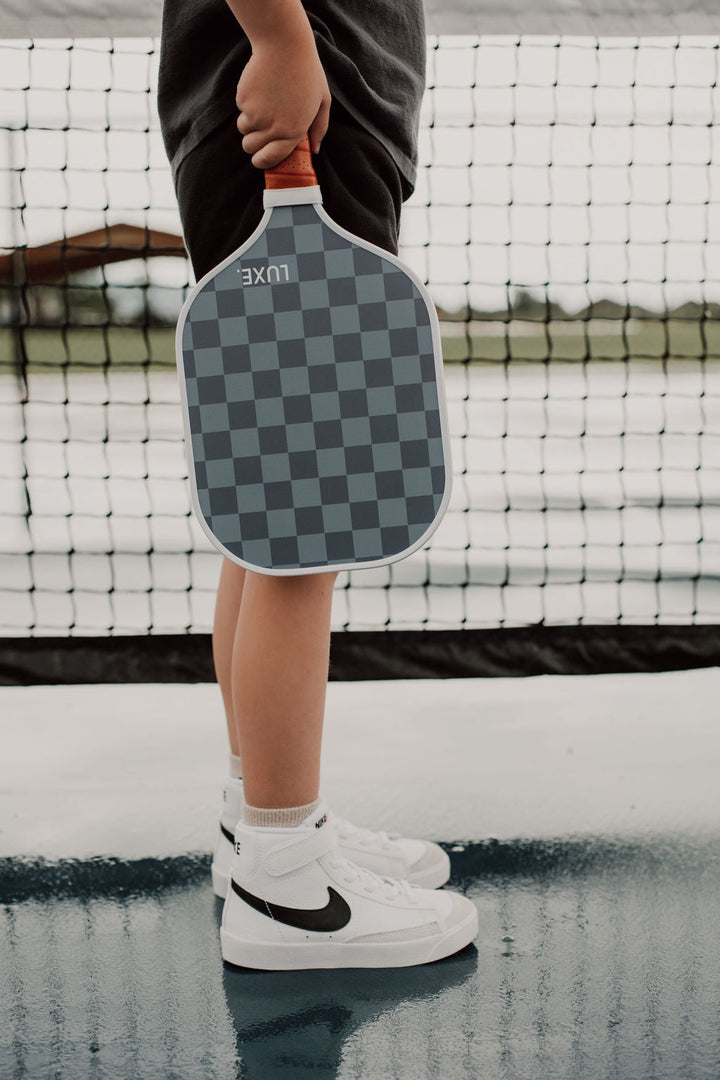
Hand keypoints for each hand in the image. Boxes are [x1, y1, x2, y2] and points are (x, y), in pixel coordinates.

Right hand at [236, 36, 330, 168]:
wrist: (284, 45)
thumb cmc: (307, 72)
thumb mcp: (322, 101)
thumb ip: (320, 128)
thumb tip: (315, 150)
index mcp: (293, 131)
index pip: (270, 159)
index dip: (262, 161)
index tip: (259, 159)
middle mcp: (272, 128)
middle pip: (250, 147)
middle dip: (253, 143)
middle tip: (260, 132)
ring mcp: (255, 114)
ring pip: (244, 130)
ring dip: (249, 124)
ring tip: (263, 106)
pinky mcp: (243, 100)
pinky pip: (241, 111)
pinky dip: (246, 105)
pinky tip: (260, 90)